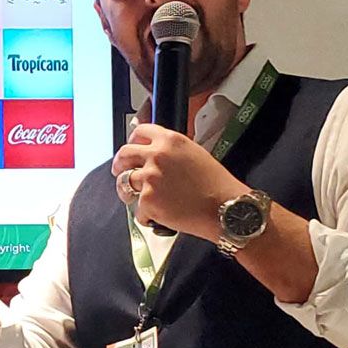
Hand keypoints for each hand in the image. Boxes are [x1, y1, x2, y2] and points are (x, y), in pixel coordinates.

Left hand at [111, 124, 250, 240]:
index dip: (133, 140)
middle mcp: (156, 156)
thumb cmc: (218, 185)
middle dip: (119, 164)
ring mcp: (150, 178)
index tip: (132, 147)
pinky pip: (138, 209)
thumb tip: (155, 153)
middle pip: (124, 154)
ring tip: (134, 198)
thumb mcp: (195, 154)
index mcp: (169, 140)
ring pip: (124, 182)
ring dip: (127, 191)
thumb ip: (172, 151)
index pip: (140, 131)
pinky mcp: (148, 200)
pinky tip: (159, 217)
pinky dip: (146, 215)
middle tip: (119, 170)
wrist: (228, 210)